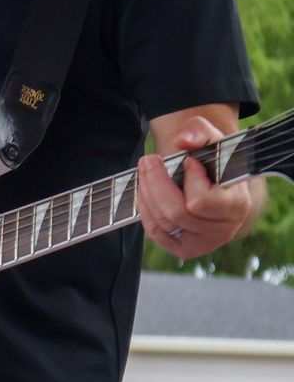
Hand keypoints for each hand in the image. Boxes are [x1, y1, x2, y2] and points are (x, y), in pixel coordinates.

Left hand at [136, 116, 253, 259]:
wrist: (216, 183)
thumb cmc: (215, 161)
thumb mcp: (213, 139)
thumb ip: (201, 132)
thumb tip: (183, 141)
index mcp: (236, 206)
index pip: (202, 200)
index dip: (190, 178)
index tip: (189, 160)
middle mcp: (223, 230)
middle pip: (176, 212)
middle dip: (155, 182)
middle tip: (148, 160)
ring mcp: (203, 243)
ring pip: (163, 222)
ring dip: (146, 193)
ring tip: (145, 171)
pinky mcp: (184, 249)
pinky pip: (156, 233)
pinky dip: (145, 210)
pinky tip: (145, 192)